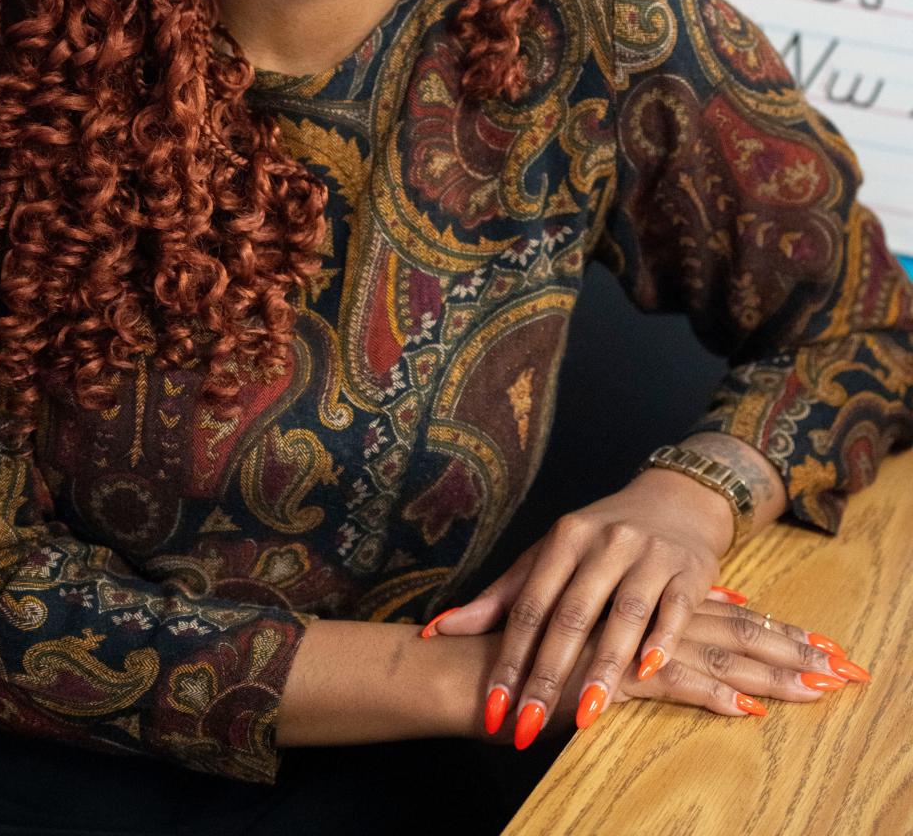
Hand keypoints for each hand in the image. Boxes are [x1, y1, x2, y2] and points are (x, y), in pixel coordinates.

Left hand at [424, 475, 741, 745]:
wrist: (674, 501)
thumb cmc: (599, 539)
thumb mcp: (549, 556)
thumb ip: (501, 597)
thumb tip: (438, 631)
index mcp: (563, 540)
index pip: (530, 607)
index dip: (510, 659)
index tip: (494, 708)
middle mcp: (604, 543)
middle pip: (571, 615)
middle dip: (548, 675)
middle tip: (528, 726)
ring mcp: (648, 554)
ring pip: (623, 614)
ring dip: (603, 667)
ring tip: (585, 715)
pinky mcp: (689, 570)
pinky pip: (674, 609)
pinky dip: (661, 641)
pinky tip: (647, 675)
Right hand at [485, 601, 866, 746]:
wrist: (463, 667)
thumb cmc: (518, 655)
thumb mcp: (577, 637)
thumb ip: (623, 630)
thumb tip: (672, 636)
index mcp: (632, 594)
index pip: (713, 609)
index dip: (765, 625)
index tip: (812, 639)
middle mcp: (634, 605)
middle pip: (727, 627)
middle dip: (786, 649)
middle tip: (839, 664)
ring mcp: (623, 637)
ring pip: (711, 650)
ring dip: (769, 673)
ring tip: (820, 686)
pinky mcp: (610, 672)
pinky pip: (673, 681)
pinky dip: (714, 694)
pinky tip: (750, 708)